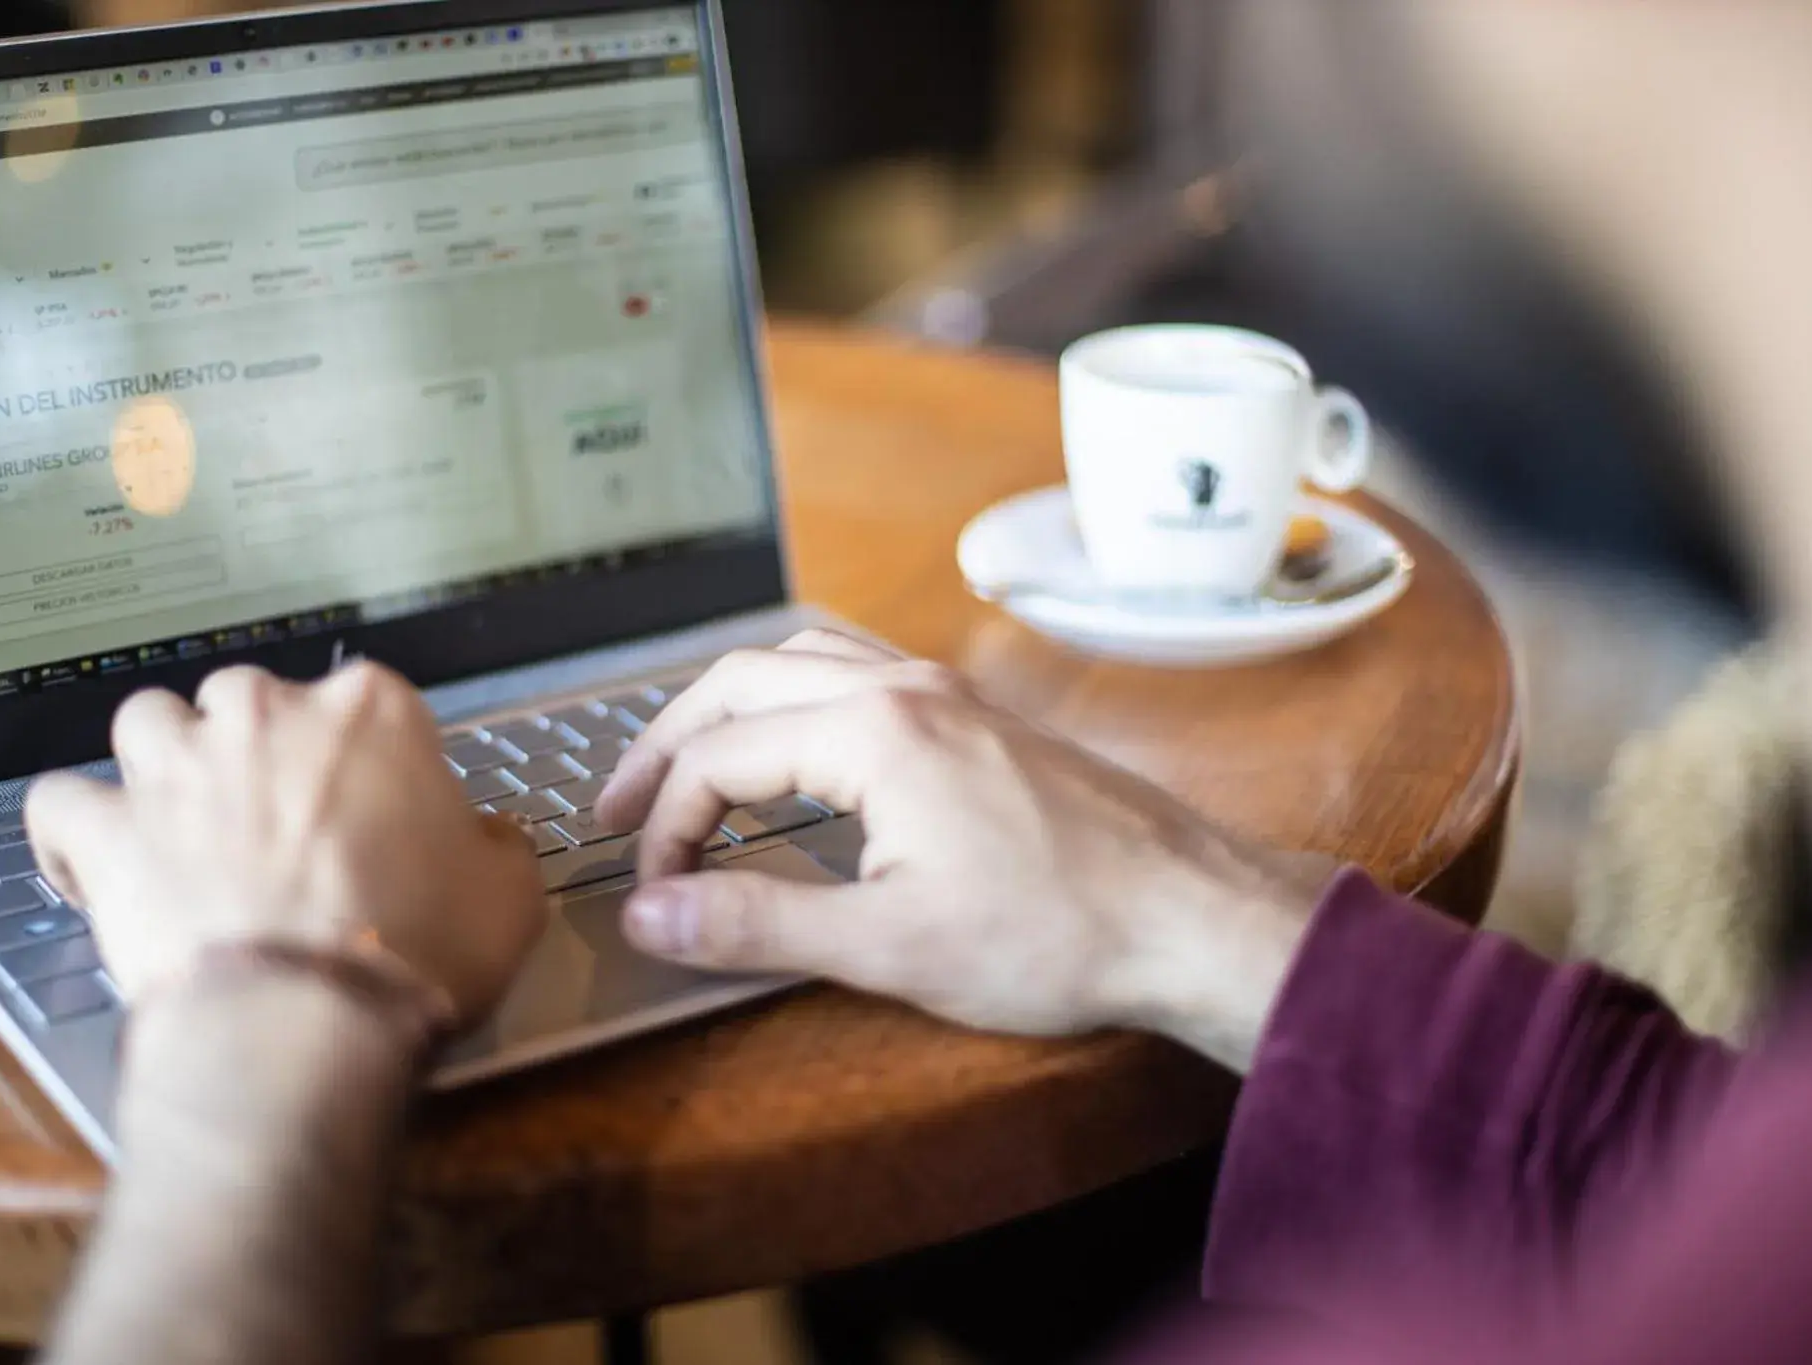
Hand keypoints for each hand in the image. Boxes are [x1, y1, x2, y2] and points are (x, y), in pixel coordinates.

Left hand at [26, 663, 545, 1029]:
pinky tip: (89, 854)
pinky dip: (71, 825)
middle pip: (253, 700)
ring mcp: (176, 764)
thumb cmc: (416, 949)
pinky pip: (59, 799)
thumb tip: (488, 842)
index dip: (372, 762)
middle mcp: (266, 713)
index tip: (380, 814)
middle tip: (282, 822)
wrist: (307, 1017)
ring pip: (151, 719)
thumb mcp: (509, 898)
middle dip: (261, 749)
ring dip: (164, 759)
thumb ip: (497, 848)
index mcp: (371, 711)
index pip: (372, 703)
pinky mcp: (108, 828)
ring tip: (182, 818)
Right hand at [597, 632, 1335, 1069]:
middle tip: (616, 808)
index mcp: (874, 731)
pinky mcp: (981, 719)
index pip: (720, 757)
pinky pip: (858, 675)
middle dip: (668, 743)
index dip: (663, 827)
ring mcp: (950, 695)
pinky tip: (794, 753)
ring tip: (685, 770)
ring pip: (802, 663)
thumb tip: (652, 916)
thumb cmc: (1060, 934)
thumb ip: (757, 924)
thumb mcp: (889, 946)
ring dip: (730, 710)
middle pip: (743, 680)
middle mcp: (907, 688)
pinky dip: (794, 703)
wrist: (1194, 918)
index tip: (652, 894)